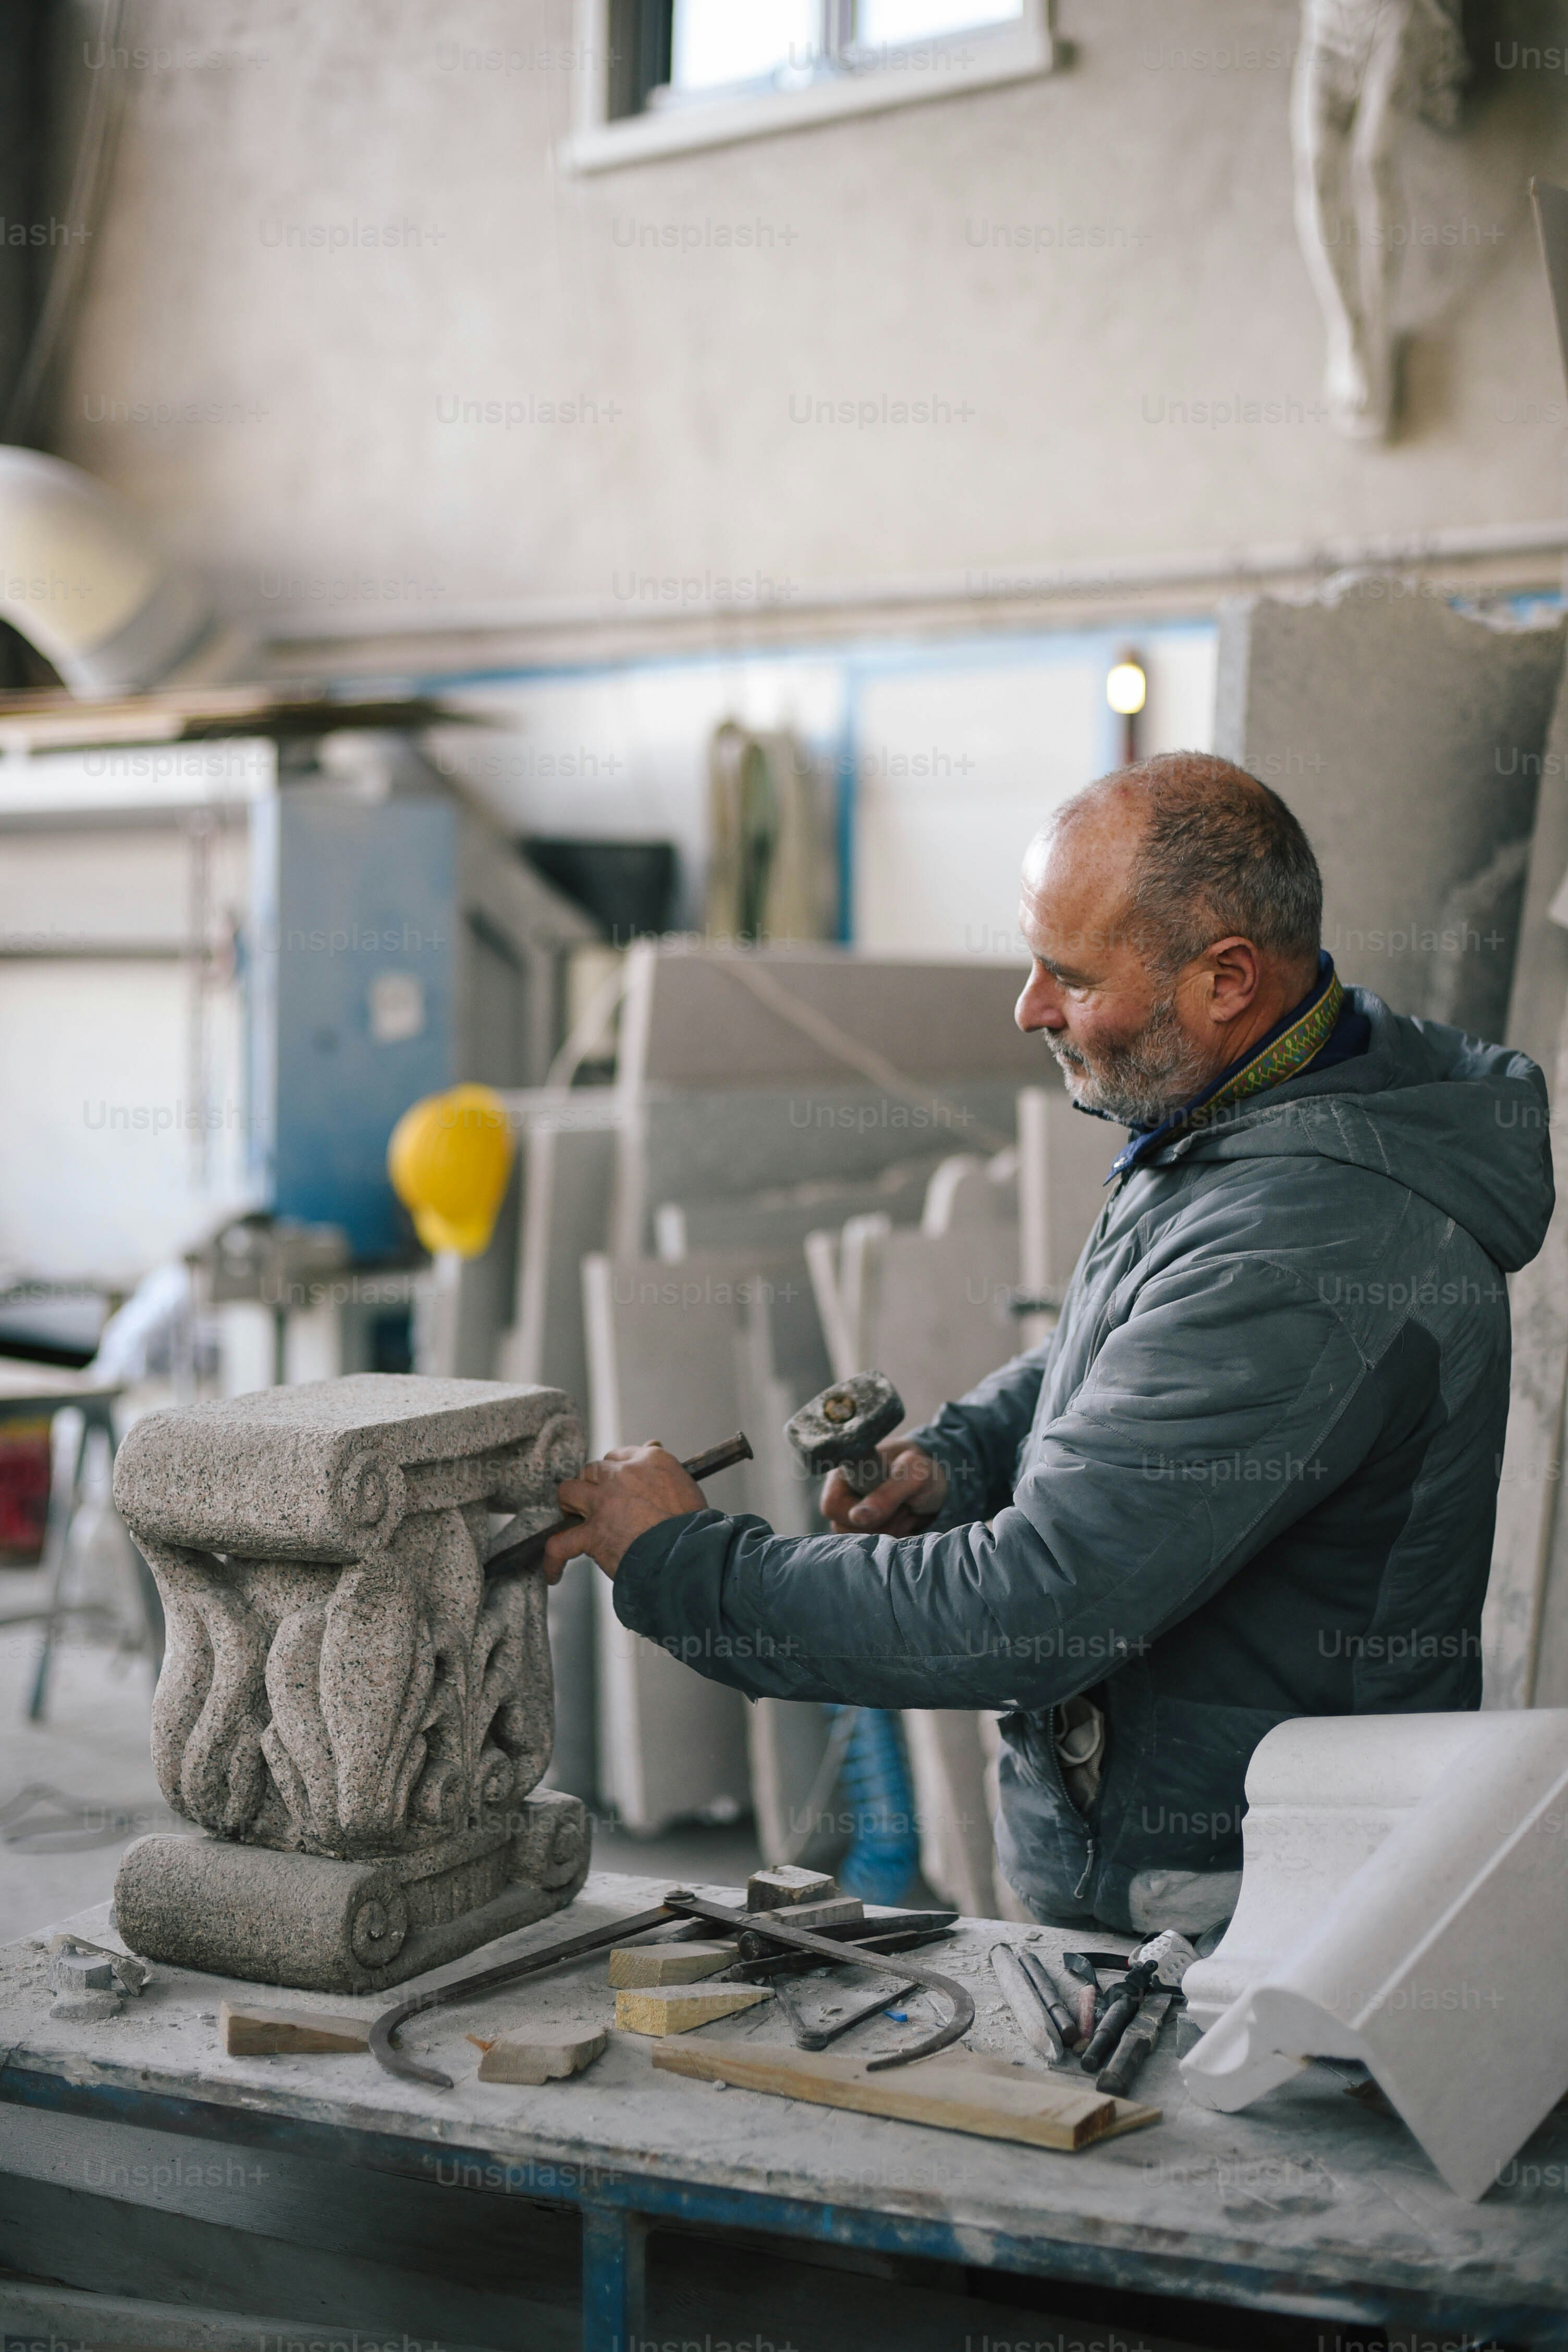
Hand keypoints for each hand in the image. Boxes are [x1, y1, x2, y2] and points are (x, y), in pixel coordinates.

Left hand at [542, 1442, 704, 1581]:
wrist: (691, 1554)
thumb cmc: (696, 1526)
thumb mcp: (687, 1485)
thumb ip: (664, 1468)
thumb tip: (653, 1443)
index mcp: (651, 1461)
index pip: (621, 1456)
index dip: (615, 1472)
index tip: (617, 1484)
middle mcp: (623, 1475)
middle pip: (593, 1470)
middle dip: (592, 1484)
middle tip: (596, 1502)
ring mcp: (604, 1503)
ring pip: (569, 1491)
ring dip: (568, 1503)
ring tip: (570, 1516)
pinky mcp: (592, 1533)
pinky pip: (560, 1544)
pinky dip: (553, 1559)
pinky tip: (554, 1573)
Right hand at [820, 1441, 946, 1536]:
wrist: (936, 1479)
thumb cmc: (922, 1469)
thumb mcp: (914, 1475)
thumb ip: (888, 1494)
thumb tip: (857, 1517)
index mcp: (845, 1471)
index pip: (831, 1505)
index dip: (858, 1513)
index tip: (891, 1504)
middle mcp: (842, 1491)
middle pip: (843, 1527)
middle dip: (880, 1523)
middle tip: (904, 1506)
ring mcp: (852, 1510)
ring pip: (858, 1538)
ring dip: (888, 1530)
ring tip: (905, 1509)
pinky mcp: (864, 1525)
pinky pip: (870, 1543)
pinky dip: (891, 1536)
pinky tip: (903, 1519)